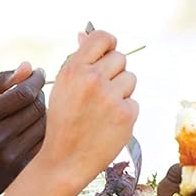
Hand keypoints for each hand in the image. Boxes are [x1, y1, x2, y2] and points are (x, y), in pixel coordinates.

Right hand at [0, 62, 47, 195]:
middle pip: (36, 108)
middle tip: (35, 89)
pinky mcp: (19, 172)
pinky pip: (43, 144)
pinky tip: (34, 126)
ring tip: (34, 106)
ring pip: (44, 126)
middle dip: (40, 93)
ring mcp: (9, 158)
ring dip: (44, 111)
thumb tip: (28, 66)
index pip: (23, 94)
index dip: (36, 80)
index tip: (39, 72)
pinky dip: (43, 131)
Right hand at [37, 28, 138, 189]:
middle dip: (114, 72)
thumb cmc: (63, 121)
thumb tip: (85, 34)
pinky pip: (134, 101)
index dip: (108, 44)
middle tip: (100, 92)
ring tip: (103, 109)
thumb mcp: (62, 87)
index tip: (107, 54)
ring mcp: (111, 97)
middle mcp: (93, 79)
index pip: (103, 37)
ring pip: (130, 79)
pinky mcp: (127, 114)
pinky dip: (125, 111)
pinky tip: (108, 124)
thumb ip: (77, 60)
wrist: (64, 160)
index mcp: (74, 69)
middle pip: (121, 58)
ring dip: (121, 91)